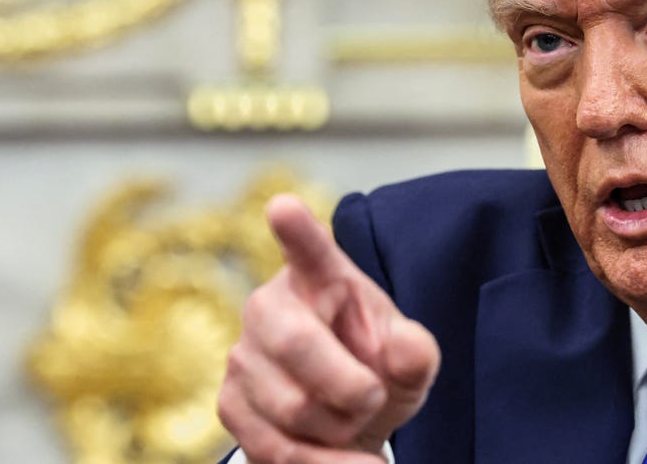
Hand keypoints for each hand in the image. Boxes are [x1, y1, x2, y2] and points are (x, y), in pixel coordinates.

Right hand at [218, 194, 440, 462]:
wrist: (349, 420)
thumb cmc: (380, 372)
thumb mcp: (411, 363)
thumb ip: (417, 354)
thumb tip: (407, 346)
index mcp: (322, 278)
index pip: (309, 250)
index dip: (296, 230)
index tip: (283, 206)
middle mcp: (271, 307)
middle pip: (297, 345)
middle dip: (349, 386)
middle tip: (374, 397)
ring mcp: (243, 356)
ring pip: (291, 408)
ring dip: (339, 430)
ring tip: (355, 422)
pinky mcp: (229, 404)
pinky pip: (274, 448)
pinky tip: (344, 459)